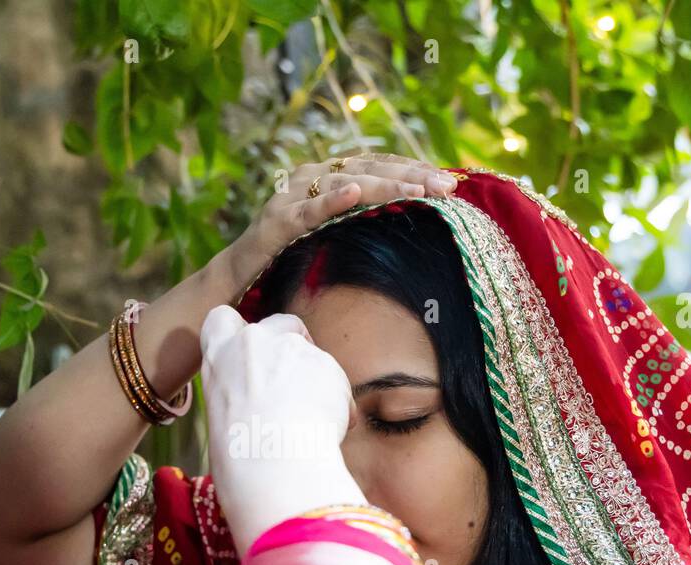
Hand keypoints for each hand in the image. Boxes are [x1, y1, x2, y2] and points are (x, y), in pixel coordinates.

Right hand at [199, 305, 366, 556]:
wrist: (273, 467)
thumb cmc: (240, 459)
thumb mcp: (222, 419)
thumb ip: (241, 395)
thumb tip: (264, 405)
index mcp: (219, 357)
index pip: (221, 320)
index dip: (238, 332)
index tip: (251, 354)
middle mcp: (254, 341)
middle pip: (281, 323)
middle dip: (293, 343)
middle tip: (296, 381)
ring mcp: (292, 348)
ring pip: (315, 356)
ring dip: (317, 382)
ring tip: (311, 426)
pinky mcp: (327, 364)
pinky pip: (337, 384)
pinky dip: (337, 405)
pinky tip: (328, 433)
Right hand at [223, 153, 457, 293]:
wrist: (240, 273)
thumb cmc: (290, 253)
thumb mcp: (333, 230)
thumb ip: (362, 215)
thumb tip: (412, 212)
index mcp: (327, 175)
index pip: (378, 164)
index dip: (414, 168)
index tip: (450, 180)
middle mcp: (310, 176)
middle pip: (369, 169)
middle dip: (411, 176)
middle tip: (447, 186)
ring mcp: (292, 195)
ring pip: (345, 185)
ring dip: (384, 185)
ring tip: (417, 189)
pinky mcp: (277, 221)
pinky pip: (308, 209)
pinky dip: (331, 201)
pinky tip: (355, 194)